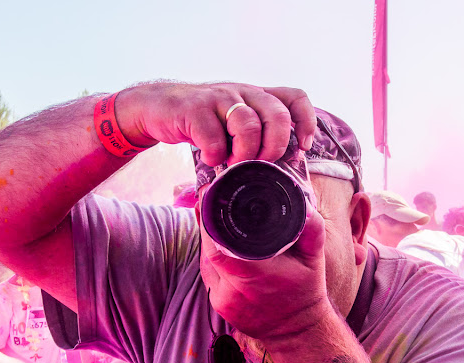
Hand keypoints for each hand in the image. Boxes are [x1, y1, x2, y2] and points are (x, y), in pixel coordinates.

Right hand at [116, 82, 315, 167]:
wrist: (157, 108)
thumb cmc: (202, 122)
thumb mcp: (233, 124)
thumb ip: (255, 136)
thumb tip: (279, 169)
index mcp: (257, 96)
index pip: (294, 97)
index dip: (306, 122)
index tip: (302, 147)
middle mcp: (242, 92)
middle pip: (278, 115)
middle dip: (275, 147)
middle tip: (261, 163)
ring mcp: (218, 98)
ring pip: (249, 125)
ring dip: (245, 153)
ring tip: (232, 163)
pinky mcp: (194, 108)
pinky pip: (214, 137)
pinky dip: (214, 155)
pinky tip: (208, 158)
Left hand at [199, 204, 332, 344]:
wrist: (297, 331)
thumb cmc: (306, 292)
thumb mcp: (315, 259)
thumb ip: (311, 229)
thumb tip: (305, 206)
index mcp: (258, 276)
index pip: (219, 246)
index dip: (209, 221)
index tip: (211, 198)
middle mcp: (236, 291)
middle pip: (208, 250)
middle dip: (208, 224)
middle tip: (212, 200)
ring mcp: (224, 301)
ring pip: (206, 261)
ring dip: (209, 240)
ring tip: (216, 218)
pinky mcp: (218, 305)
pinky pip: (208, 274)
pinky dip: (212, 258)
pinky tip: (220, 245)